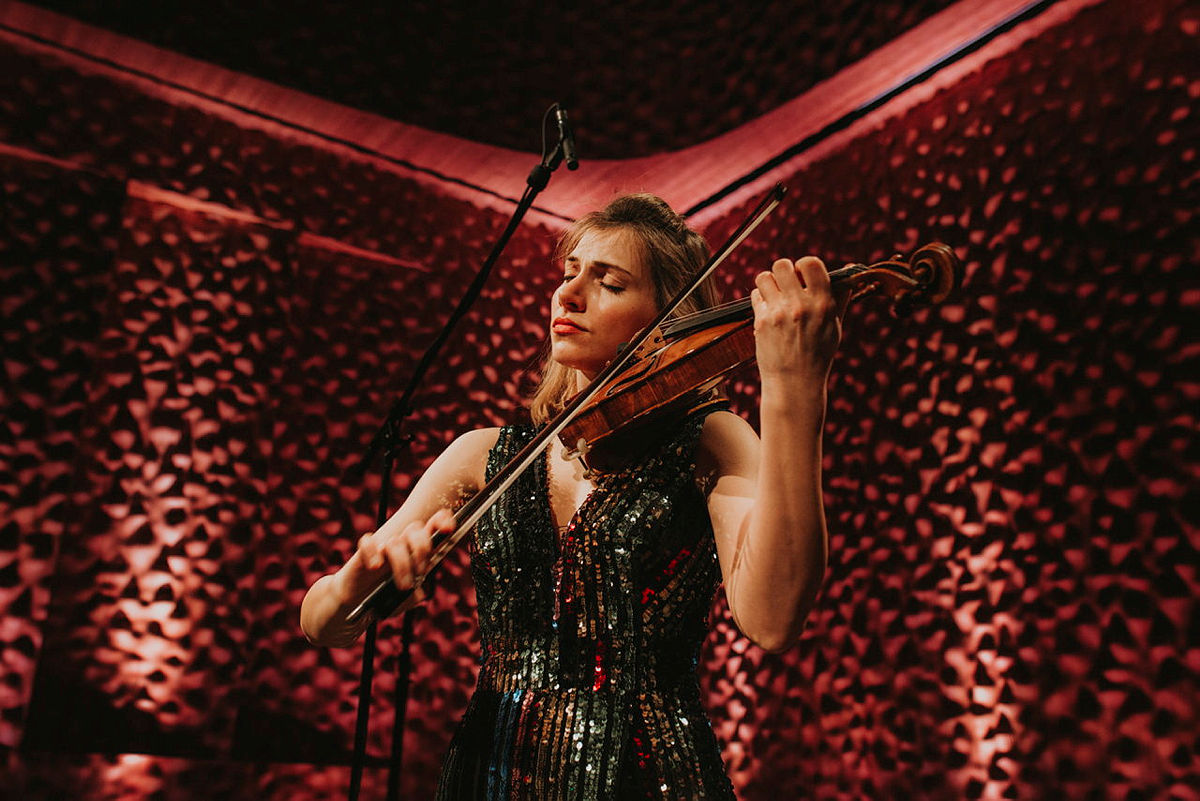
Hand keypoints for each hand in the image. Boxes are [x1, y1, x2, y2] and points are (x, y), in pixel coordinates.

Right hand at [336, 509, 455, 605]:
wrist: (358, 601)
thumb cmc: (386, 597)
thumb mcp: (405, 600)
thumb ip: (414, 596)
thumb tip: (418, 592)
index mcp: (418, 550)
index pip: (433, 525)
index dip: (442, 521)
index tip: (448, 530)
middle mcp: (402, 544)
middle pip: (416, 529)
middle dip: (422, 550)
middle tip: (420, 573)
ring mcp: (383, 546)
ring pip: (396, 541)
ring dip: (402, 565)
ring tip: (403, 586)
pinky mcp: (364, 551)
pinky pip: (368, 541)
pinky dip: (372, 554)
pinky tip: (375, 567)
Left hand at [750, 256, 846, 380]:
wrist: (795, 383)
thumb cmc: (817, 355)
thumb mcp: (834, 327)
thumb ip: (839, 299)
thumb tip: (848, 277)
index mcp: (823, 303)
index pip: (810, 263)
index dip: (804, 265)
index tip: (802, 275)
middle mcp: (801, 305)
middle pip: (783, 265)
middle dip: (783, 272)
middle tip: (786, 285)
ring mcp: (779, 313)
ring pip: (765, 277)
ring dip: (769, 283)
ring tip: (775, 296)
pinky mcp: (762, 321)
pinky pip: (756, 295)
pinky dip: (761, 299)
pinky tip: (768, 310)